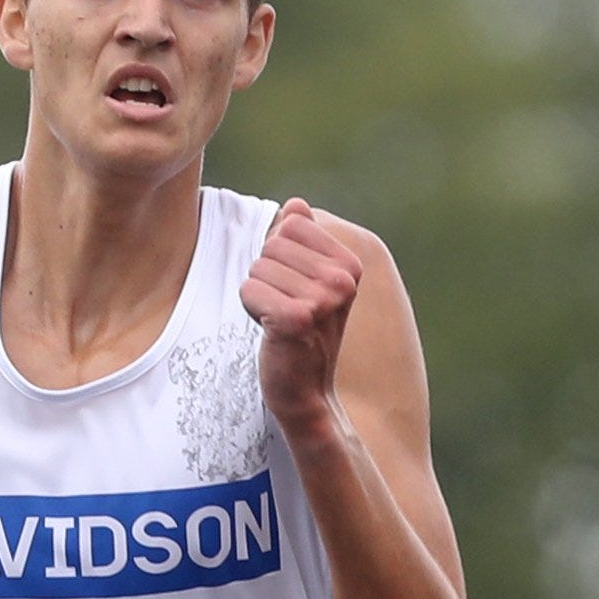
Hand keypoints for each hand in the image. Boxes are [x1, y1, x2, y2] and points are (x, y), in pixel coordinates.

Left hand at [240, 198, 363, 441]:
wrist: (306, 393)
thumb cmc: (303, 335)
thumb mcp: (310, 283)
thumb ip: (304, 242)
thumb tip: (296, 204)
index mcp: (349, 264)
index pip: (292, 224)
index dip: (281, 255)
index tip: (295, 289)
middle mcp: (342, 279)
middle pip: (272, 245)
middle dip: (267, 277)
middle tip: (286, 310)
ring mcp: (322, 299)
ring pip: (257, 268)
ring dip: (259, 295)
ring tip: (281, 322)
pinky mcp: (296, 319)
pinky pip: (249, 290)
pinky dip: (251, 310)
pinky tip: (272, 331)